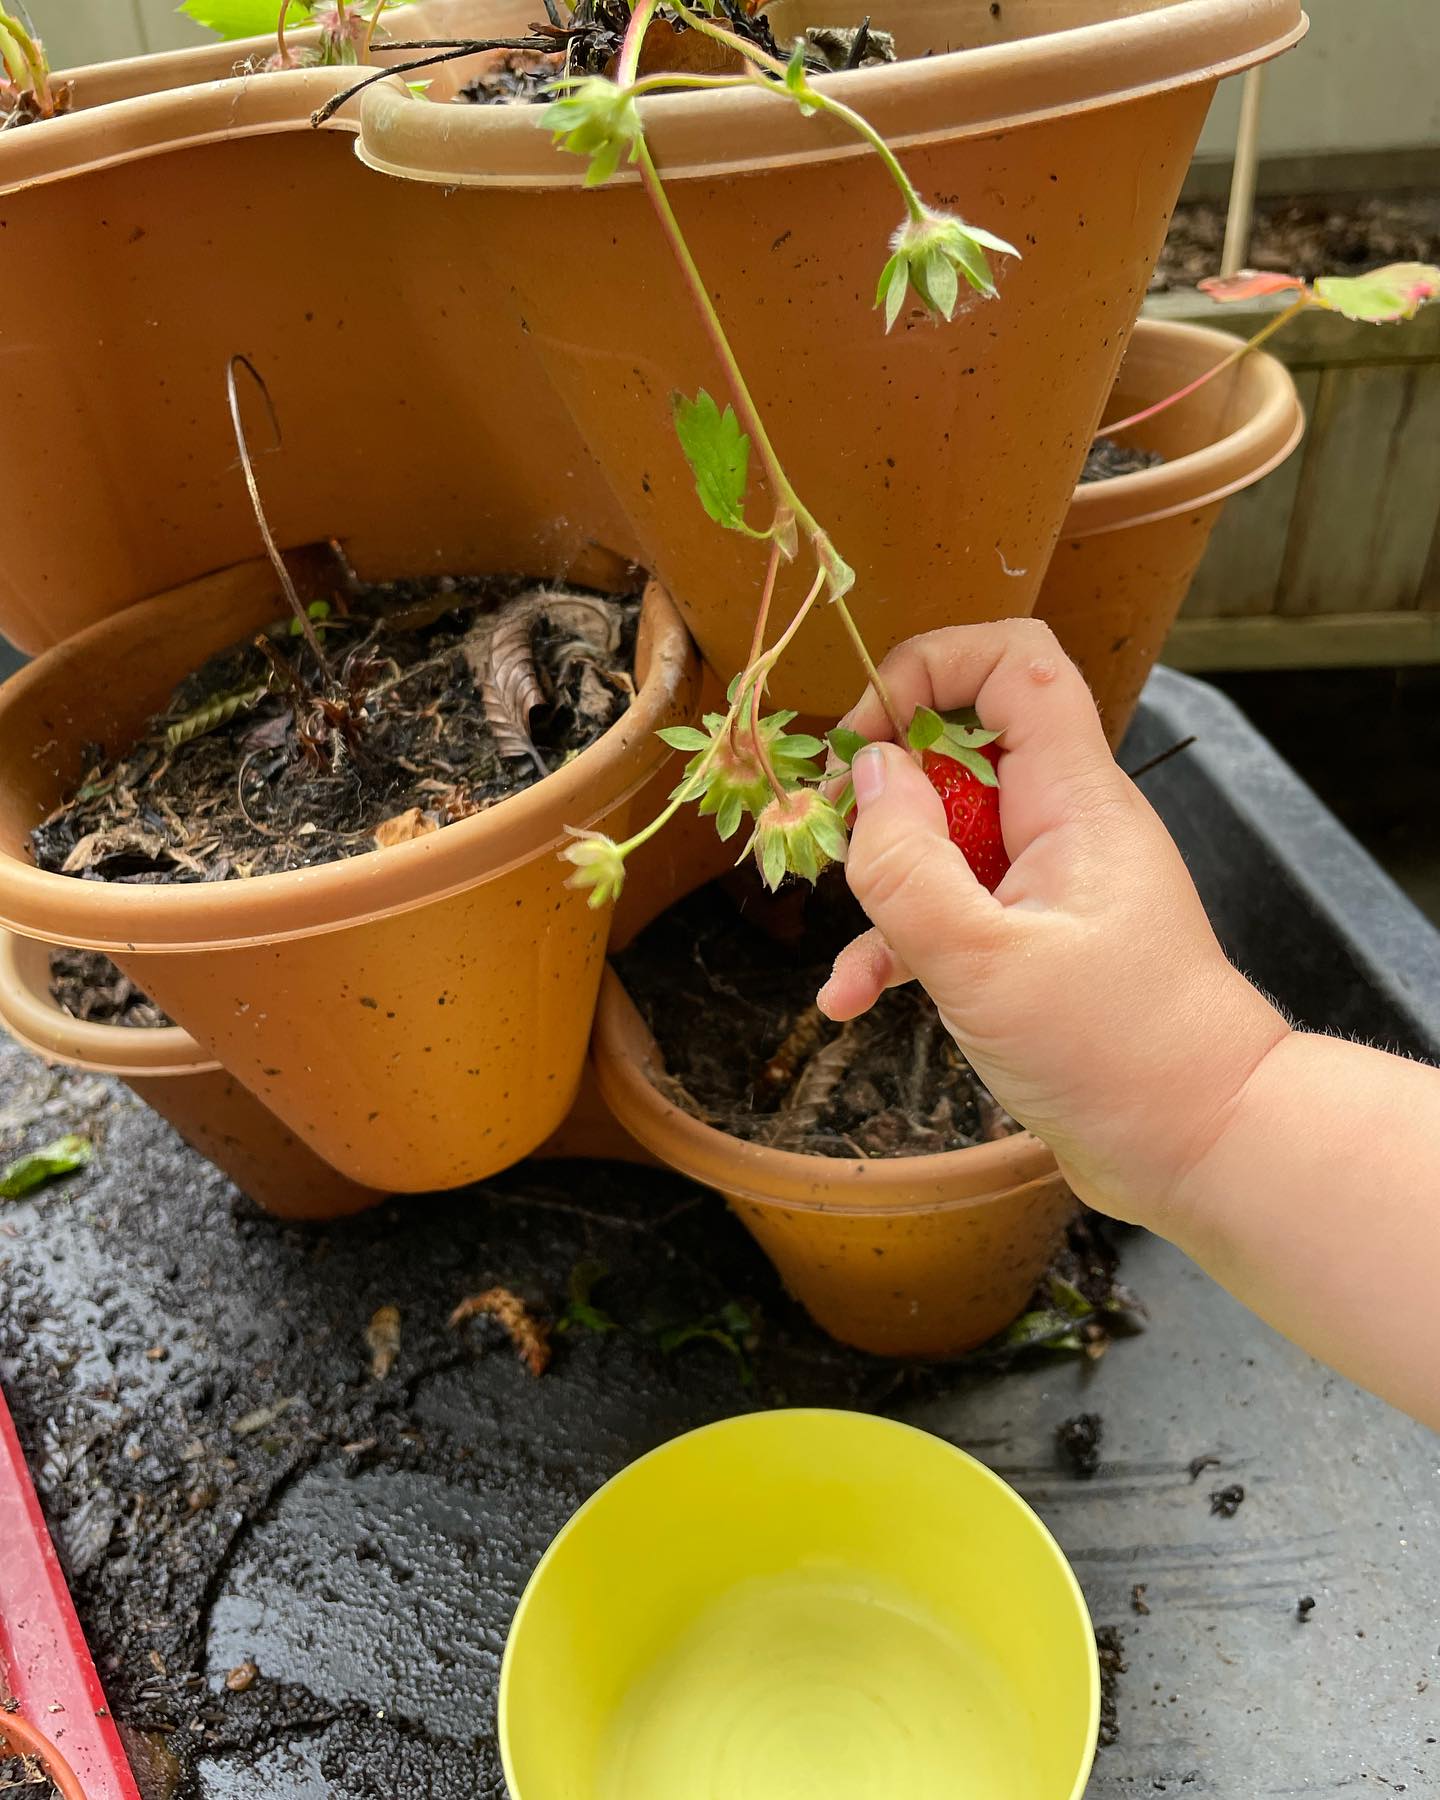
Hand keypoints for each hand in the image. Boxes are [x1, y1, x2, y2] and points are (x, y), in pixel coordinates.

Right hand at [820, 620, 1289, 1230]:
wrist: (1204, 1148)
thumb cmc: (1116, 1052)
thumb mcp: (983, 961)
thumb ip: (907, 864)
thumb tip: (865, 774)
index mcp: (1073, 799)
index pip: (1015, 663)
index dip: (932, 668)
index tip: (867, 741)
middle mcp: (1064, 825)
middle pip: (963, 750)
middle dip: (887, 788)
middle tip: (835, 838)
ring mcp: (1049, 886)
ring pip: (947, 842)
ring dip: (885, 882)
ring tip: (843, 939)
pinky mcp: (1035, 945)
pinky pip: (954, 916)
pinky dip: (901, 947)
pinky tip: (850, 999)